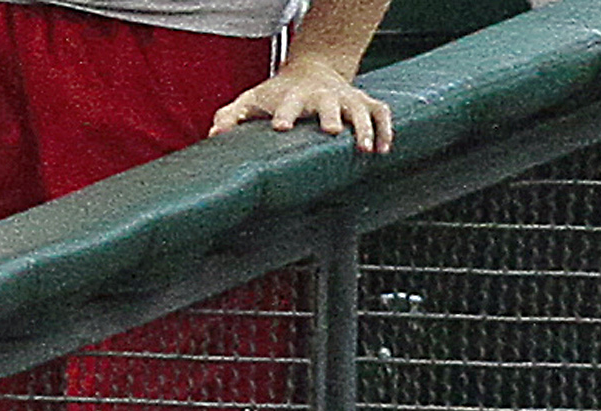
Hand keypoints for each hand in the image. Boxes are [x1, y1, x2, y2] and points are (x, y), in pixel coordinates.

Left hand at [209, 57, 392, 149]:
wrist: (312, 71)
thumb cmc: (279, 94)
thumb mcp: (254, 100)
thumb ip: (232, 115)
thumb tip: (214, 134)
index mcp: (295, 95)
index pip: (289, 102)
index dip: (285, 113)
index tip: (281, 128)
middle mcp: (322, 95)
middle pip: (329, 102)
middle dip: (331, 114)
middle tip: (332, 131)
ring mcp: (345, 98)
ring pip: (361, 108)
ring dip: (365, 127)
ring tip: (367, 149)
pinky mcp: (363, 103)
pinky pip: (381, 112)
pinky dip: (386, 129)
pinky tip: (385, 150)